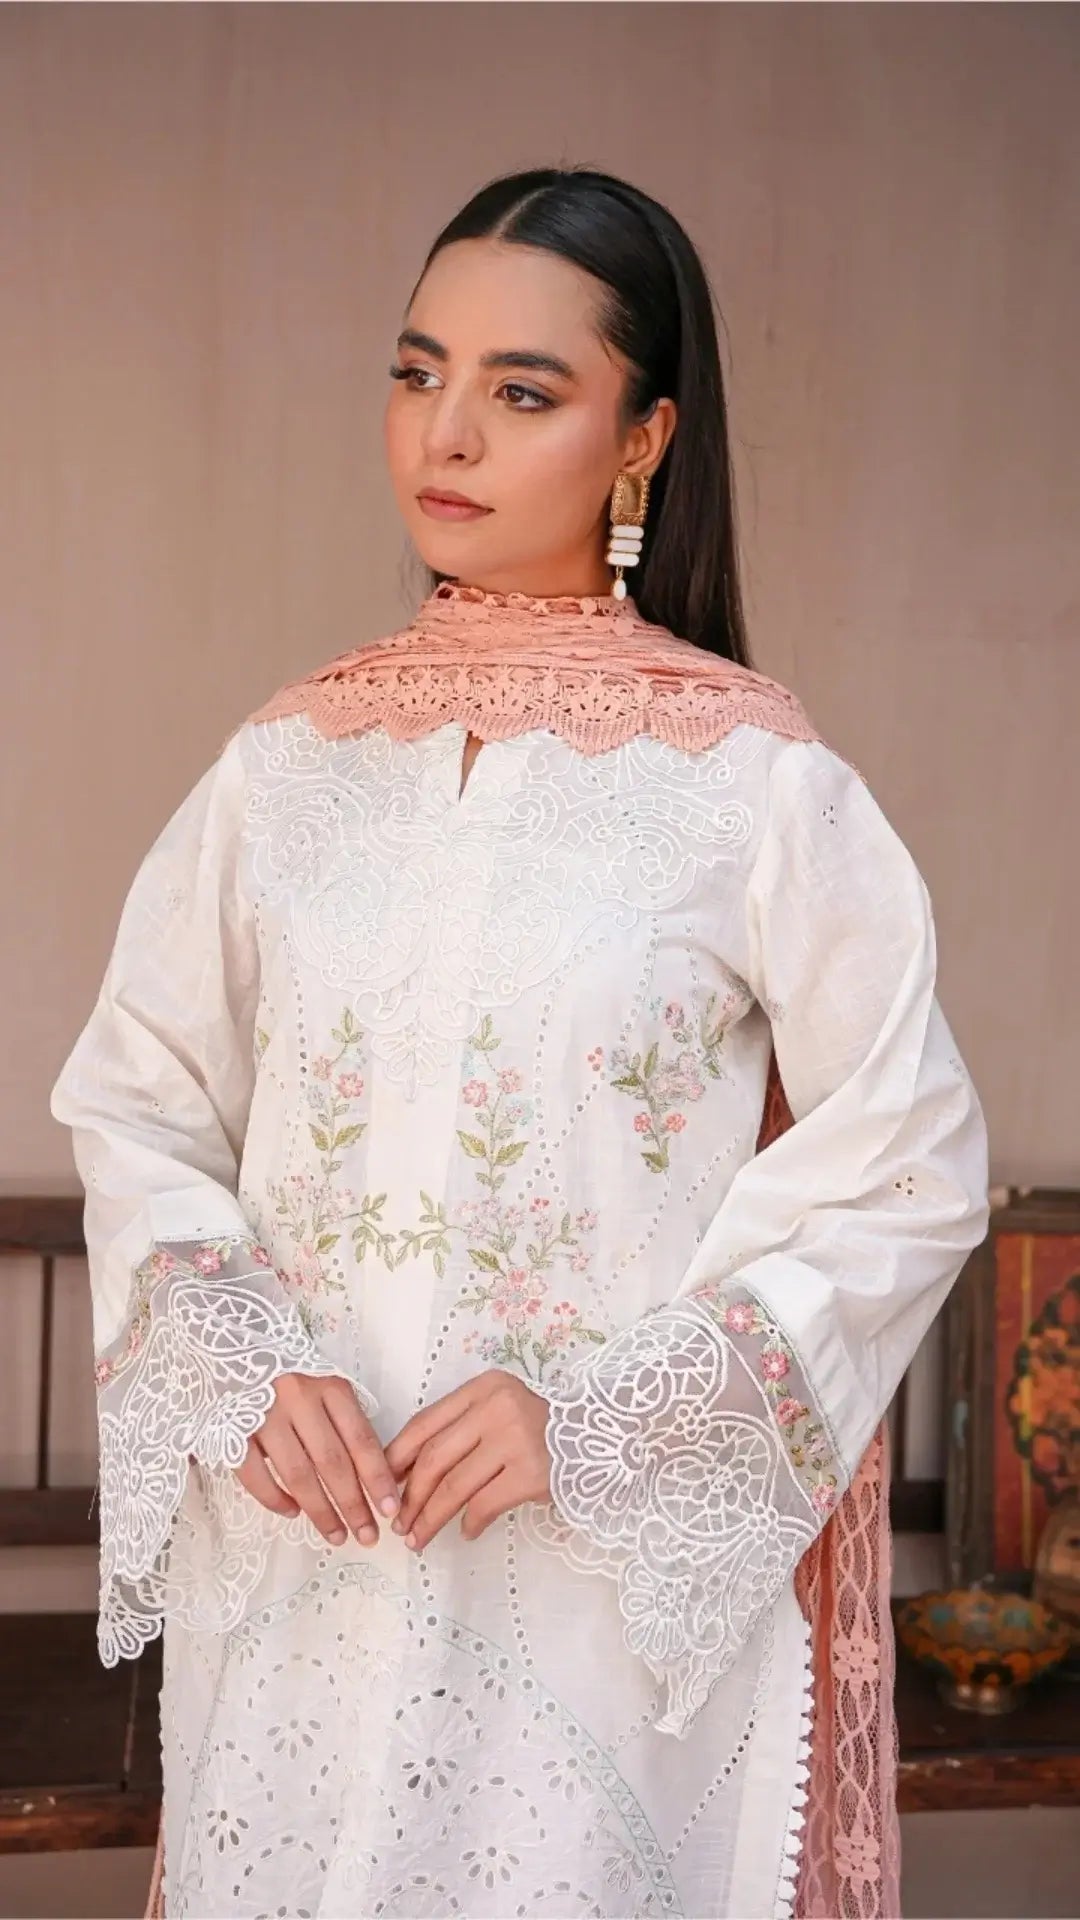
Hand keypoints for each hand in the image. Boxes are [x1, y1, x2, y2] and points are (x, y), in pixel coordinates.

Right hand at [232, 1372, 399, 1546]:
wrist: (232, 1344)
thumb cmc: (291, 1369)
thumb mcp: (325, 1381)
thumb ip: (345, 1418)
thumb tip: (373, 1472)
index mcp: (329, 1386)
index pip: (360, 1439)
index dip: (377, 1477)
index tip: (390, 1508)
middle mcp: (299, 1400)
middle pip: (332, 1462)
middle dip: (353, 1504)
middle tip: (368, 1536)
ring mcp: (264, 1415)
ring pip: (298, 1474)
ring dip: (320, 1511)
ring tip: (336, 1535)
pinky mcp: (232, 1430)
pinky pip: (255, 1474)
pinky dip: (274, 1499)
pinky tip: (292, 1513)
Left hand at [385, 1369, 551, 1551]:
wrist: (602, 1434)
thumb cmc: (541, 1426)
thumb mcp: (499, 1409)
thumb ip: (460, 1429)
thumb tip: (405, 1473)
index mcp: (482, 1388)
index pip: (424, 1423)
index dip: (397, 1458)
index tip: (385, 1485)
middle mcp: (496, 1408)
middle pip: (434, 1458)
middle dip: (410, 1496)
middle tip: (399, 1524)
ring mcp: (514, 1439)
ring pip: (454, 1486)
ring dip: (431, 1517)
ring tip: (418, 1538)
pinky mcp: (531, 1473)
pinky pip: (484, 1504)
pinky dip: (469, 1523)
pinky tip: (466, 1532)